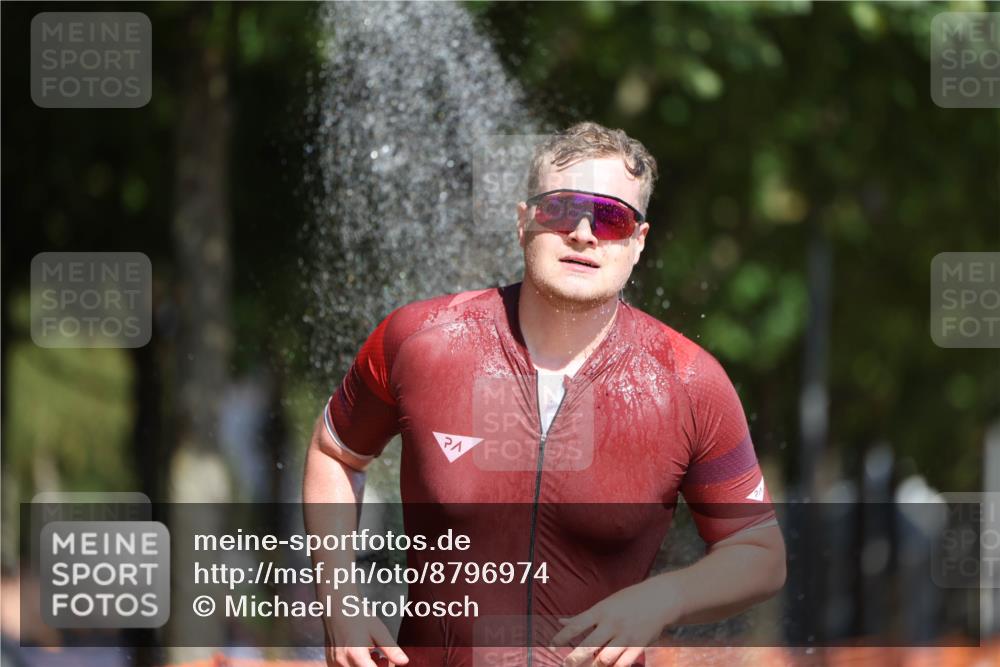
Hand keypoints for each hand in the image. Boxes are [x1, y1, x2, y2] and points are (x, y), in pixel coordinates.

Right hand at [324, 615, 408, 666]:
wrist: (337, 608)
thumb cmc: (358, 617)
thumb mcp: (378, 630)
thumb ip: (391, 649)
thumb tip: (404, 662)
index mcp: (356, 654)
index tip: (388, 663)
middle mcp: (343, 662)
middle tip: (382, 658)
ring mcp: (335, 664)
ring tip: (374, 656)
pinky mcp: (331, 664)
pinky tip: (364, 657)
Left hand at [549, 580, 677, 666]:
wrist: (660, 598)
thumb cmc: (628, 600)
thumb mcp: (604, 604)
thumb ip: (582, 617)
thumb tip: (559, 622)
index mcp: (601, 611)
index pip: (577, 625)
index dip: (562, 636)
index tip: (551, 645)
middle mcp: (612, 623)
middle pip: (589, 645)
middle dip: (575, 658)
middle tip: (565, 665)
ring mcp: (626, 636)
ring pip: (605, 658)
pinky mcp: (639, 646)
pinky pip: (624, 663)